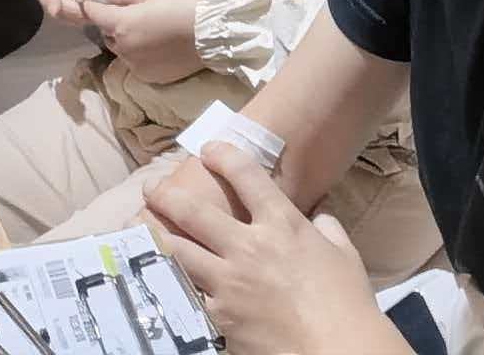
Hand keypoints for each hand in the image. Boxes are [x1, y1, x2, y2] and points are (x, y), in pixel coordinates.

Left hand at [85, 0, 204, 77]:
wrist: (215, 31)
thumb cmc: (185, 1)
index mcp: (122, 24)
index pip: (94, 14)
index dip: (94, 4)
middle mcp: (123, 49)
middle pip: (107, 34)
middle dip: (112, 23)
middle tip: (131, 11)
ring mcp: (136, 66)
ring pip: (121, 50)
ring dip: (126, 40)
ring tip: (147, 30)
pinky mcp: (150, 77)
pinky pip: (136, 63)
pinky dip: (140, 54)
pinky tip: (158, 45)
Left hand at [145, 143, 366, 354]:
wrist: (333, 348)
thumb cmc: (346, 301)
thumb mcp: (343, 254)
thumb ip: (328, 230)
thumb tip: (320, 219)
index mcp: (282, 225)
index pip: (248, 178)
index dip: (226, 157)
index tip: (210, 149)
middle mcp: (248, 247)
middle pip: (196, 213)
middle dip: (168, 196)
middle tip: (151, 187)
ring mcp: (227, 283)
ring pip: (178, 252)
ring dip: (155, 236)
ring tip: (137, 226)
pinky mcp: (218, 316)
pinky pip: (189, 294)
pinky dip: (174, 283)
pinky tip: (158, 277)